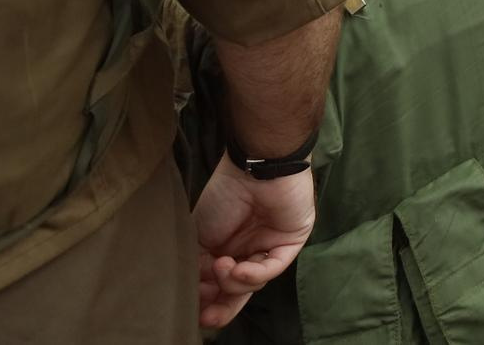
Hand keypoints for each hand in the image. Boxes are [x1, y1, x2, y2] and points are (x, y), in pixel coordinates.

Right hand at [192, 156, 316, 327]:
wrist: (254, 165)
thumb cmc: (224, 192)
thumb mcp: (198, 234)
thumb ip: (198, 264)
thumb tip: (194, 293)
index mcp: (226, 247)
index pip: (218, 283)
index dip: (206, 299)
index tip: (192, 310)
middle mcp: (248, 249)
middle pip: (237, 290)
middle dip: (222, 307)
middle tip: (207, 317)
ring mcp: (270, 247)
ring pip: (253, 283)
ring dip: (234, 282)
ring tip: (221, 266)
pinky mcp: (290, 243)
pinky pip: (272, 268)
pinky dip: (254, 274)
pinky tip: (238, 268)